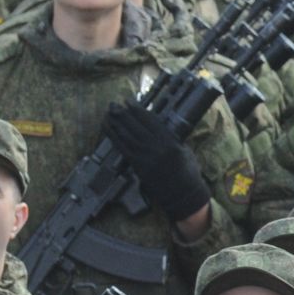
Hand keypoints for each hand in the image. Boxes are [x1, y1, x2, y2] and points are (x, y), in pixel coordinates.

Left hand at [104, 103, 209, 223]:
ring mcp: (145, 158)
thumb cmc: (187, 170)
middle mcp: (156, 148)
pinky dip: (113, 137)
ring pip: (126, 136)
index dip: (137, 110)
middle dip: (123, 114)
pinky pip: (121, 148)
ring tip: (107, 113)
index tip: (129, 101)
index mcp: (170, 142)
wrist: (182, 193)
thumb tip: (156, 124)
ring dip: (115, 123)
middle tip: (113, 104)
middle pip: (135, 127)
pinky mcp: (137, 166)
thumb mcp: (183, 149)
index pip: (150, 121)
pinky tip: (107, 129)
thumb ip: (170, 136)